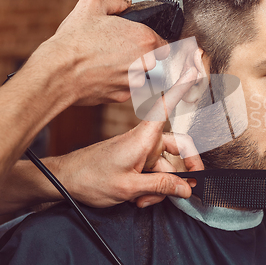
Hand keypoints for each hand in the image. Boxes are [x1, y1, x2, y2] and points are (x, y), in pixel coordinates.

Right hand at [27, 0, 165, 105]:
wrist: (59, 71)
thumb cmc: (76, 40)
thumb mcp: (92, 5)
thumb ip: (115, 1)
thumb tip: (125, 2)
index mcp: (144, 39)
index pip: (163, 43)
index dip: (151, 41)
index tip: (139, 41)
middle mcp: (145, 63)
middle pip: (151, 60)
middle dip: (137, 55)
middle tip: (116, 49)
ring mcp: (134, 82)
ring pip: (137, 76)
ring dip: (126, 70)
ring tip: (104, 62)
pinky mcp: (122, 97)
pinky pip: (123, 88)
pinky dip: (114, 83)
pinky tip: (98, 74)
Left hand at [55, 64, 203, 207]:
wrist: (65, 181)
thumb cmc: (90, 177)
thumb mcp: (128, 186)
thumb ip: (161, 186)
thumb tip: (185, 188)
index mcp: (144, 137)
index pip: (166, 107)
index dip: (181, 89)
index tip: (193, 72)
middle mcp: (146, 140)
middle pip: (179, 148)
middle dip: (182, 171)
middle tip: (188, 188)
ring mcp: (142, 151)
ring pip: (166, 166)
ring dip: (161, 186)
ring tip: (143, 199)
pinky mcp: (137, 161)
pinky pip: (154, 172)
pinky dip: (151, 186)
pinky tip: (139, 197)